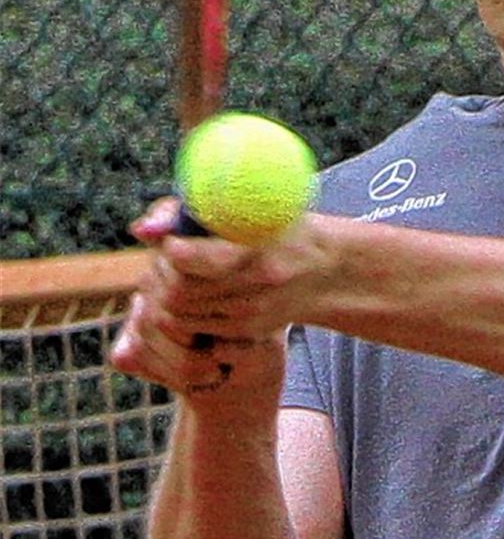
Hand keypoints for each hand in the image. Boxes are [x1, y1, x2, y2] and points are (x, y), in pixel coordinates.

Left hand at [110, 197, 315, 397]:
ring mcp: (251, 314)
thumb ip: (186, 212)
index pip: (186, 259)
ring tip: (177, 272)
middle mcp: (256, 286)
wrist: (325, 271)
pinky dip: (181, 310)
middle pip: (177, 291)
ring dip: (165, 294)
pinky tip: (193, 291)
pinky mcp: (245, 332)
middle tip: (165, 257)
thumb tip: (142, 231)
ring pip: (178, 313)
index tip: (172, 241)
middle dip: (161, 274)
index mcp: (257, 250)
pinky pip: (192, 327)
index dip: (169, 250)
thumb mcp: (246, 206)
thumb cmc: (280, 228)